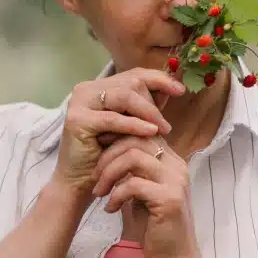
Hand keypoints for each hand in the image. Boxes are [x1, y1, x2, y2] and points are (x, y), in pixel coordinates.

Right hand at [51, 69, 185, 198]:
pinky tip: (151, 132)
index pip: (134, 74)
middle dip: (153, 102)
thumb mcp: (131, 127)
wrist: (80, 182)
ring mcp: (80, 102)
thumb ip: (146, 107)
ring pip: (124, 96)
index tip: (180, 90)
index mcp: (98, 87)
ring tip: (162, 129)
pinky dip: (135, 125)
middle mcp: (86, 90)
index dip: (159, 79)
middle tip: (166, 125)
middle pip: (131, 82)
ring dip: (148, 112)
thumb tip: (173, 88)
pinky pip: (113, 118)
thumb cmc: (106, 156)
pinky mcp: (77, 120)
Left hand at [92, 135, 200, 257]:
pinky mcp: (169, 199)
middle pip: (136, 139)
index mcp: (172, 162)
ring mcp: (175, 181)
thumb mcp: (142, 194)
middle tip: (94, 176)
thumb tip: (109, 153)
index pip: (142, 133)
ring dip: (108, 173)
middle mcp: (177, 166)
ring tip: (99, 192)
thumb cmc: (156, 229)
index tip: (96, 155)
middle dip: (108, 154)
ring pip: (133, 157)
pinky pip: (133, 184)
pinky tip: (110, 209)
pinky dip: (115, 195)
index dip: (116, 139)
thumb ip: (133, 173)